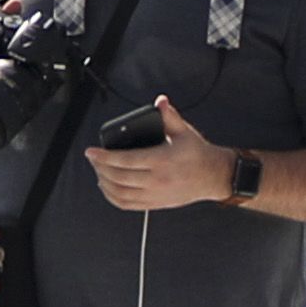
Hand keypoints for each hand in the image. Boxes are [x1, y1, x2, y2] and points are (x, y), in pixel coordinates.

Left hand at [88, 97, 231, 210]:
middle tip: (93, 159)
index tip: (91, 152)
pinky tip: (108, 188)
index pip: (126, 161)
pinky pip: (128, 205)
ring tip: (98, 171)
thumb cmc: (198, 153)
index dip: (104, 157)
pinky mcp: (156, 203)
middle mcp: (157, 180)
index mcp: (162, 161)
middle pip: (119, 177)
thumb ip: (169, 116)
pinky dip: (113, 198)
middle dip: (100, 168)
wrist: (214, 177)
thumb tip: (160, 101)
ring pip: (121, 193)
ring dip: (105, 183)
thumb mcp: (184, 131)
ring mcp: (156, 194)